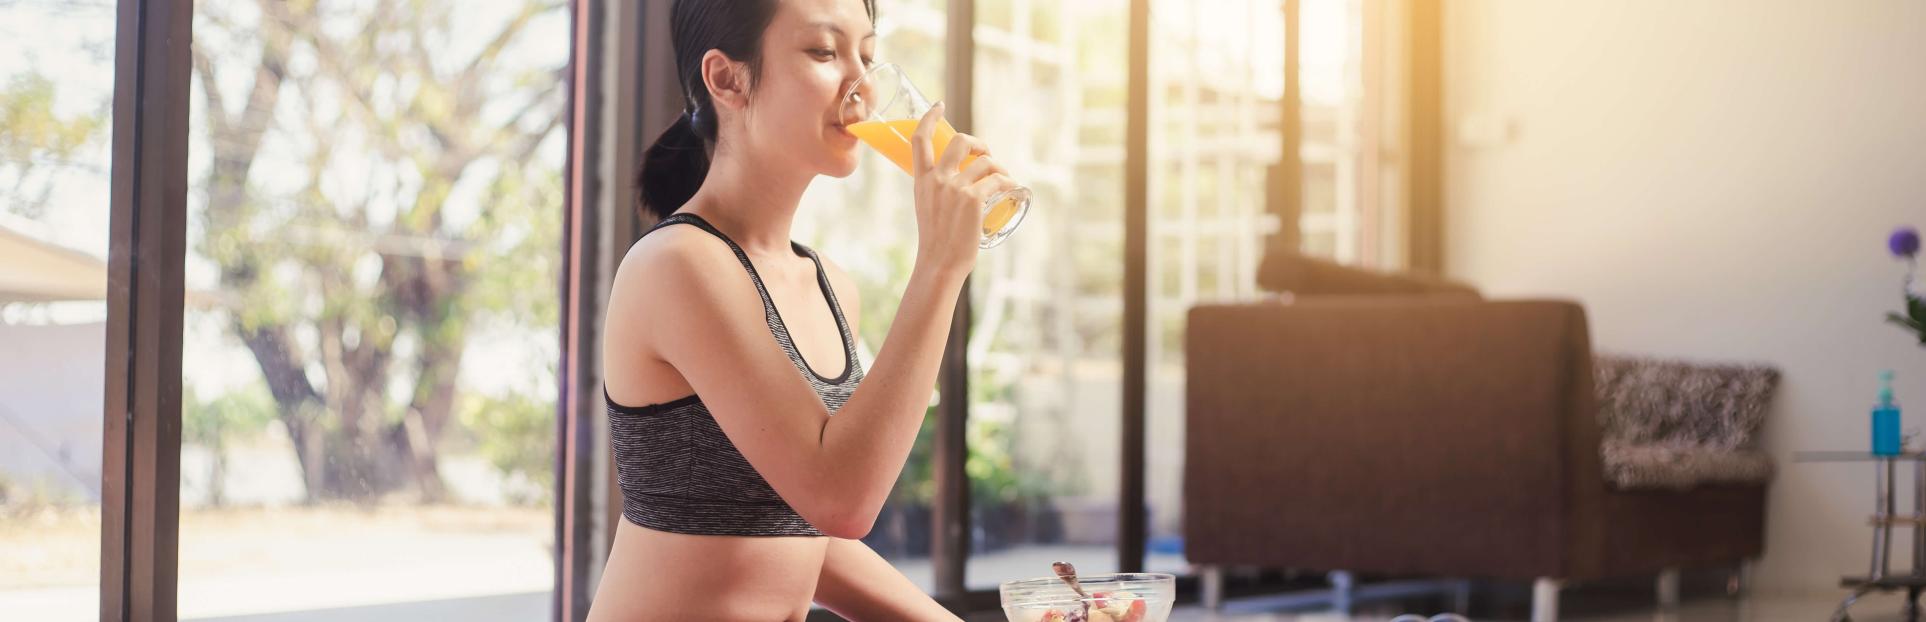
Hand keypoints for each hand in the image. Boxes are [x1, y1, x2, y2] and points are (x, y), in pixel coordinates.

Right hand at [909, 102, 1015, 277]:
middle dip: (979, 142)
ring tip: (1004, 180)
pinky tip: (1012, 190)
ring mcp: (955, 187)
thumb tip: (957, 185)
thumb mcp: (927, 208)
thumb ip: (937, 192)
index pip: (920, 139)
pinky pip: (998, 180)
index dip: (930, 118)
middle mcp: (937, 179)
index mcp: (921, 180)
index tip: (938, 105)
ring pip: (986, 161)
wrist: (939, 263)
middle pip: (960, 140)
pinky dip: (1009, 183)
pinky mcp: (974, 199)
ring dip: (1000, 167)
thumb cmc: (936, 242)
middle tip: (986, 155)